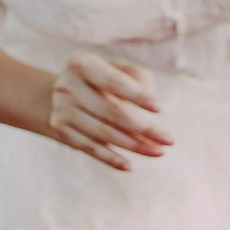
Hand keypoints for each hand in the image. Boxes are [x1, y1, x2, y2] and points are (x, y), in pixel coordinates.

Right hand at [48, 51, 169, 169]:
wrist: (65, 92)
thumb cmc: (103, 78)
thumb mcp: (119, 69)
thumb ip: (139, 78)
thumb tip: (152, 102)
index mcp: (82, 64)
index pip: (113, 82)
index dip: (137, 96)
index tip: (159, 109)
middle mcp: (67, 86)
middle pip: (111, 111)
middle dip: (143, 128)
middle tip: (168, 140)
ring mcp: (62, 109)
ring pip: (103, 133)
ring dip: (133, 146)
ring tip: (158, 152)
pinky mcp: (60, 129)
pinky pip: (89, 147)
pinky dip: (109, 158)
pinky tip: (129, 166)